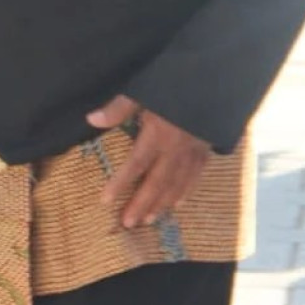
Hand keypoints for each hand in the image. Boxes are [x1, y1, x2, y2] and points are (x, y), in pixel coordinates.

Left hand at [87, 95, 211, 229]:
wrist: (213, 80)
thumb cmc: (174, 82)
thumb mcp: (143, 90)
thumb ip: (118, 108)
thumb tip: (91, 120)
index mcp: (159, 134)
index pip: (136, 165)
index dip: (120, 184)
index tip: (106, 201)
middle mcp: (177, 148)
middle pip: (157, 182)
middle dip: (141, 204)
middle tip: (128, 223)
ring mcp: (195, 152)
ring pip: (177, 184)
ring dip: (161, 204)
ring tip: (147, 220)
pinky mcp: (207, 150)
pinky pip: (196, 176)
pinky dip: (185, 192)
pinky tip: (176, 204)